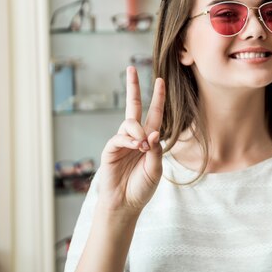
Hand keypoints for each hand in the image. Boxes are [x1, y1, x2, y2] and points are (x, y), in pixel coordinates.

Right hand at [97, 66, 165, 213]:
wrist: (125, 204)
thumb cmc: (142, 187)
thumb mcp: (156, 169)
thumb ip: (156, 151)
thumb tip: (153, 133)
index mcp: (150, 138)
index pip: (155, 113)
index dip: (158, 97)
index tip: (160, 80)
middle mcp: (136, 136)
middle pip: (134, 106)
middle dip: (133, 87)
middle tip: (131, 68)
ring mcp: (122, 141)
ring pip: (129, 123)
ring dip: (138, 131)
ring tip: (142, 147)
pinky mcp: (111, 149)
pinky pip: (119, 137)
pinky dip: (129, 140)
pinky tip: (135, 147)